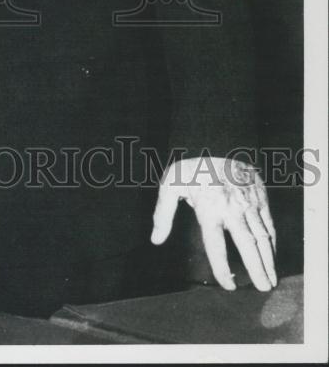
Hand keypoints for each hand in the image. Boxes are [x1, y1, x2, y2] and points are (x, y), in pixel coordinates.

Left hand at [151, 156, 276, 291]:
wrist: (215, 140)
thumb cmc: (191, 169)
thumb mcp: (170, 185)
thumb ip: (162, 213)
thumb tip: (156, 240)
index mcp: (208, 207)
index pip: (216, 244)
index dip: (223, 267)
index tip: (229, 286)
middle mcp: (230, 206)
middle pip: (246, 243)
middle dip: (256, 268)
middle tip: (263, 289)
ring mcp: (247, 201)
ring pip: (261, 235)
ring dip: (269, 259)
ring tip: (272, 279)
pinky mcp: (259, 195)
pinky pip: (268, 221)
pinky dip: (272, 240)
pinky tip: (272, 253)